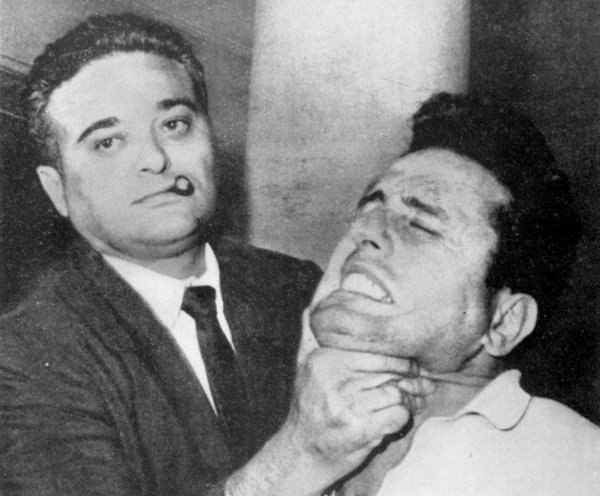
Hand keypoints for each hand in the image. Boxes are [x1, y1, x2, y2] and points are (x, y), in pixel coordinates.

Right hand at [282, 346, 432, 490]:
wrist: (299, 454)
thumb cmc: (313, 407)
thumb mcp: (312, 367)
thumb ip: (333, 341)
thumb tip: (354, 297)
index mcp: (323, 358)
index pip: (372, 348)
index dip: (398, 357)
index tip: (412, 364)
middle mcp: (331, 378)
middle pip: (387, 368)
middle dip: (411, 377)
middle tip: (424, 383)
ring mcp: (343, 404)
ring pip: (395, 391)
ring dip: (410, 399)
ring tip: (414, 401)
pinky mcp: (357, 428)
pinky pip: (397, 414)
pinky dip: (402, 417)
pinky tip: (397, 418)